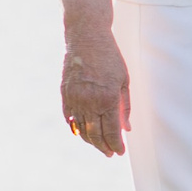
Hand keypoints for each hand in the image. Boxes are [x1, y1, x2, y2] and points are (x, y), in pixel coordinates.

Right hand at [61, 30, 130, 156]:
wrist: (86, 37)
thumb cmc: (110, 57)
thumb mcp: (124, 80)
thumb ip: (125, 107)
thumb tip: (127, 129)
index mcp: (108, 98)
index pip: (112, 132)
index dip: (116, 145)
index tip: (120, 152)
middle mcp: (90, 101)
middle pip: (96, 135)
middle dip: (104, 147)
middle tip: (110, 153)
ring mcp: (75, 99)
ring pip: (81, 129)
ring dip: (91, 140)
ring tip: (99, 145)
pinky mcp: (64, 94)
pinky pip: (69, 118)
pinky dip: (76, 128)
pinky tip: (83, 133)